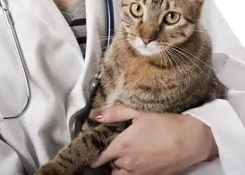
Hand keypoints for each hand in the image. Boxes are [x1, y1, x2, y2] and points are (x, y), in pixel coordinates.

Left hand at [91, 105, 217, 174]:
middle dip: (109, 159)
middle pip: (109, 166)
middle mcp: (129, 163)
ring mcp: (140, 172)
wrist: (191, 140)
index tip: (92, 153)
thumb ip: (115, 113)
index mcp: (122, 146)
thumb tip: (97, 115)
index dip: (93, 156)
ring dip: (119, 168)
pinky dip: (131, 172)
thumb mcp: (138, 113)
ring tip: (124, 156)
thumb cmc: (166, 125)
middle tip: (113, 149)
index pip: (99, 158)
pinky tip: (137, 162)